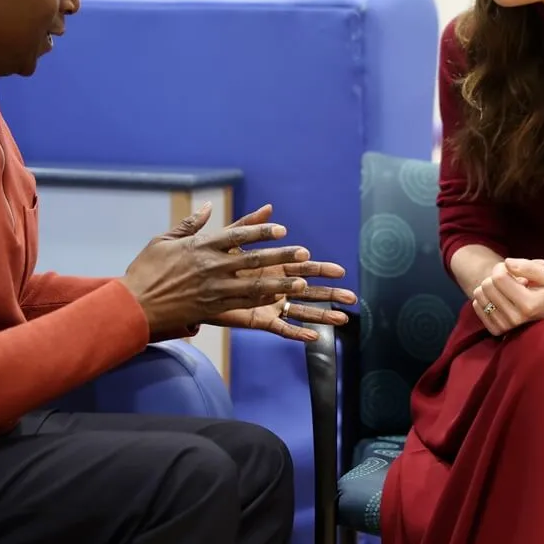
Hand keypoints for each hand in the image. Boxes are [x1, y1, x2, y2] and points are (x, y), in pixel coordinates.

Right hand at [123, 202, 311, 334]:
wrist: (134, 305)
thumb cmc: (147, 270)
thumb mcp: (164, 240)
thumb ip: (190, 224)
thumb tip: (210, 206)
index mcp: (200, 246)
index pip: (238, 236)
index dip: (261, 232)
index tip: (281, 230)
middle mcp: (211, 267)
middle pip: (253, 260)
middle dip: (280, 256)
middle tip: (303, 253)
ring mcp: (214, 289)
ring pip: (254, 285)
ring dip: (280, 283)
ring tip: (302, 282)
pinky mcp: (213, 308)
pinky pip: (243, 304)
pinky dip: (263, 300)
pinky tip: (279, 299)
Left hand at [209, 204, 356, 340]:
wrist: (191, 286)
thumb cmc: (210, 261)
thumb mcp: (230, 239)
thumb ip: (250, 225)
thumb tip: (269, 207)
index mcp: (273, 267)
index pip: (303, 266)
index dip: (322, 269)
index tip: (340, 271)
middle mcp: (276, 286)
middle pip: (309, 290)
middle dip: (330, 293)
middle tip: (352, 296)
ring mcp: (269, 304)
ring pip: (300, 310)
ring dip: (321, 315)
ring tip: (343, 319)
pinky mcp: (258, 320)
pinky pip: (280, 328)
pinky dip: (297, 333)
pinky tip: (313, 336)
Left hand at [472, 258, 543, 335]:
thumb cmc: (542, 289)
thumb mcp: (543, 275)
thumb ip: (527, 266)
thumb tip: (507, 264)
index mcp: (528, 304)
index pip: (498, 277)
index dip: (501, 268)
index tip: (510, 270)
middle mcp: (516, 318)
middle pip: (487, 285)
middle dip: (495, 277)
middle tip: (507, 281)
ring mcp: (505, 326)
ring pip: (478, 294)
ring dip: (489, 287)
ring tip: (504, 290)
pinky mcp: (495, 330)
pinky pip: (476, 305)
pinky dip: (485, 298)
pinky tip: (499, 300)